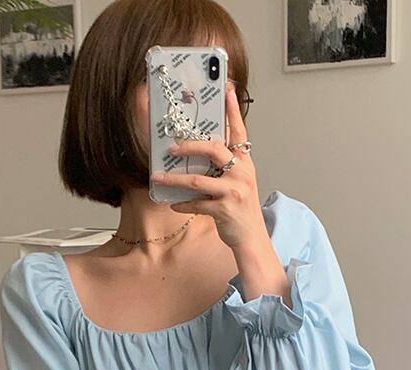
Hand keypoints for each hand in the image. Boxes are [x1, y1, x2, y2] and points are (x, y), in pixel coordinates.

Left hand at [151, 83, 265, 250]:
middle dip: (190, 146)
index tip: (225, 90)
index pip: (238, 131)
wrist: (252, 238)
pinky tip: (173, 203)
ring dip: (174, 179)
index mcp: (244, 163)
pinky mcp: (225, 210)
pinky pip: (197, 203)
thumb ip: (225, 166)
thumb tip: (198, 152)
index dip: (232, 110)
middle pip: (214, 149)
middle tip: (172, 147)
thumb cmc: (241, 209)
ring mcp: (234, 191)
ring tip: (158, 177)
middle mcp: (241, 173)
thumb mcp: (238, 182)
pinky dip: (183, 203)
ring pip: (198, 179)